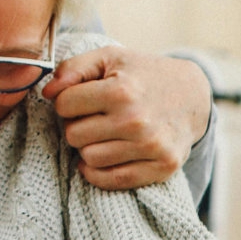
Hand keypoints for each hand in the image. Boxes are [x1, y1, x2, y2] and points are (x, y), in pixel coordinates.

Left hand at [41, 45, 210, 188]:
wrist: (192, 95)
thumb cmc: (142, 75)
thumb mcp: (109, 58)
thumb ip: (73, 68)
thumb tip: (47, 93)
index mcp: (121, 91)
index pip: (64, 105)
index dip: (67, 101)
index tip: (81, 99)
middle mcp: (136, 121)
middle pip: (73, 135)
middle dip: (77, 125)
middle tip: (94, 117)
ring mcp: (151, 147)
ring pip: (89, 159)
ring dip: (90, 147)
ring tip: (105, 133)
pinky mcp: (162, 167)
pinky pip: (112, 181)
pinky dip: (100, 172)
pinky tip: (105, 155)